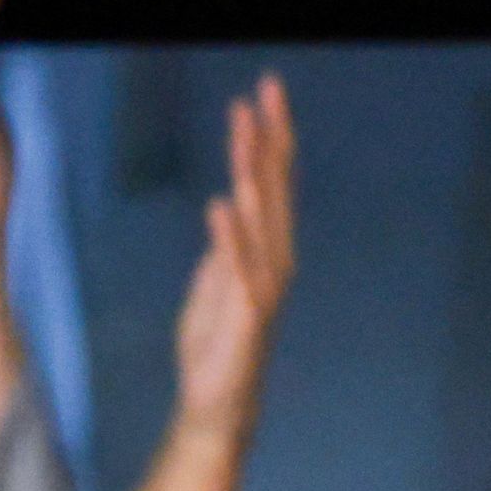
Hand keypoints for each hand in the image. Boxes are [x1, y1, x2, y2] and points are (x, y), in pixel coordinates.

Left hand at [168, 75, 295, 445]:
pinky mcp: (244, 313)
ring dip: (252, 172)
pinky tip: (221, 204)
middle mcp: (274, 258)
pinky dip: (229, 235)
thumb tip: (230, 202)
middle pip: (275, 186)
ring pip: (262, 217)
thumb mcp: (215, 278)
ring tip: (244, 130)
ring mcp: (262, 284)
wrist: (216, 402)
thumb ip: (227, 242)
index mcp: (265, 246)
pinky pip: (237, 267)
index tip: (263, 91)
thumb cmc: (217, 340)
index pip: (271, 180)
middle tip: (265, 89)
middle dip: (269, 137)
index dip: (269, 135)